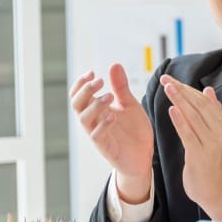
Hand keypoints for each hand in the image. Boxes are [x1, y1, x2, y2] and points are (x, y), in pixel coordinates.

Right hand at [70, 64, 154, 202]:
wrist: (144, 156)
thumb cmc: (134, 132)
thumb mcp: (130, 105)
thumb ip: (121, 88)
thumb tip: (114, 65)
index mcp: (97, 110)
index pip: (79, 95)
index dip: (81, 83)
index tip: (92, 72)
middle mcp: (94, 121)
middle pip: (77, 104)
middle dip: (85, 91)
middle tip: (99, 81)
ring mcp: (98, 134)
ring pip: (84, 119)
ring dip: (94, 105)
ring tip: (109, 96)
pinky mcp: (106, 148)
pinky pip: (97, 136)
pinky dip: (103, 124)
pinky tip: (113, 116)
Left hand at [160, 75, 221, 220]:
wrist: (214, 190)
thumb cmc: (211, 161)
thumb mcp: (214, 135)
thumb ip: (212, 112)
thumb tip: (208, 90)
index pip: (204, 101)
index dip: (187, 88)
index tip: (172, 79)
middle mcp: (219, 132)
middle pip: (198, 106)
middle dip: (181, 90)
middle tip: (165, 78)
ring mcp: (210, 143)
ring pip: (193, 117)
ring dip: (179, 101)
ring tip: (167, 88)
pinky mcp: (199, 154)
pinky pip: (188, 134)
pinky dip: (180, 121)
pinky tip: (171, 110)